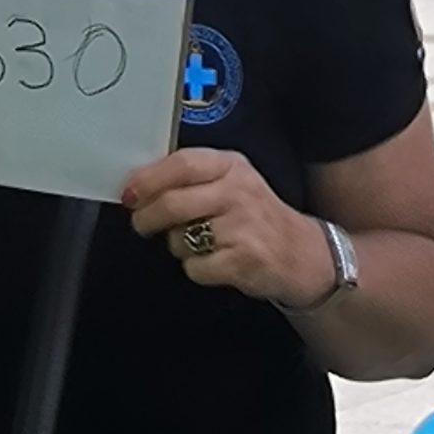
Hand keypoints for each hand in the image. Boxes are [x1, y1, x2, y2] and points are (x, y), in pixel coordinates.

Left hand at [122, 148, 334, 308]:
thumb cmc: (256, 218)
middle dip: (146, 218)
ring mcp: (243, 227)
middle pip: (172, 203)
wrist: (304, 255)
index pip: (182, 163)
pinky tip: (216, 262)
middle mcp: (239, 192)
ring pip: (179, 238)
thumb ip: (190, 178)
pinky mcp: (243, 260)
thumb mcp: (231, 182)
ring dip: (177, 246)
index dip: (149, 179)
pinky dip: (196, 269)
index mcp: (231, 166)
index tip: (129, 193)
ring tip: (198, 243)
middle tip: (142, 224)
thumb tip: (137, 187)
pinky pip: (194, 267)